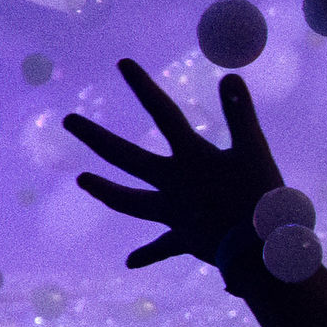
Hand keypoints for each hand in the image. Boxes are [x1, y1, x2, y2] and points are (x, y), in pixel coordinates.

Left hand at [67, 60, 286, 278]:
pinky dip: (147, 254)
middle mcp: (172, 184)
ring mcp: (173, 214)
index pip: (163, 115)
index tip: (122, 64)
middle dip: (96, 137)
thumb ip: (240, 114)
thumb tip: (229, 75)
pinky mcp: (184, 239)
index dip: (144, 88)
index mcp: (190, 159)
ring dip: (106, 190)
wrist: (258, 250)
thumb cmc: (259, 198)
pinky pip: (162, 247)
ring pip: (130, 202)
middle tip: (68, 120)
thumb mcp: (254, 150)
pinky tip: (130, 263)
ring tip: (81, 179)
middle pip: (125, 157)